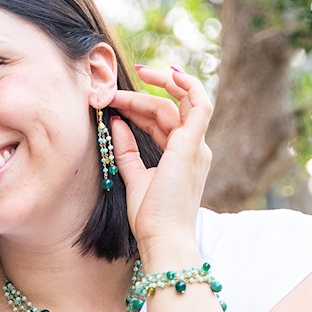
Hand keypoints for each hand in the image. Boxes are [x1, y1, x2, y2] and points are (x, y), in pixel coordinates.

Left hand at [109, 66, 212, 261]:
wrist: (162, 238)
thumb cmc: (150, 217)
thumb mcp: (134, 177)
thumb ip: (127, 150)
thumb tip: (116, 123)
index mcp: (182, 157)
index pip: (162, 122)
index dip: (139, 108)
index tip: (115, 101)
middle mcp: (194, 149)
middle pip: (168, 110)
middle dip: (141, 96)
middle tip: (112, 90)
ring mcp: (196, 146)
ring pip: (179, 103)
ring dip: (157, 87)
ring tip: (137, 73)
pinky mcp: (193, 145)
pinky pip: (198, 103)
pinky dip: (186, 85)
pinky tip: (168, 73)